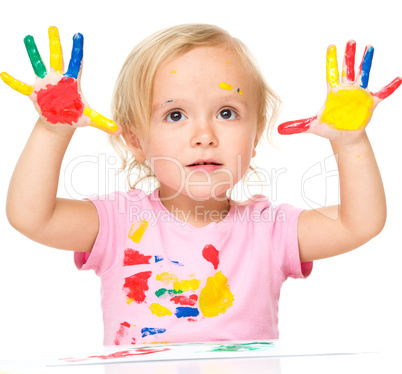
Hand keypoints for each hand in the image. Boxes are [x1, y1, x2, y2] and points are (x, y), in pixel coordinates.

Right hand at [1, 26, 120, 134]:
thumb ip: (104, 122)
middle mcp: (58, 79)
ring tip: (28, 38)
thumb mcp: (89, 119)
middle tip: (53, 27)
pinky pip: (21, 86)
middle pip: (56, 58)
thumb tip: (120, 131)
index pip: (76, 63)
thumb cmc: (75, 116)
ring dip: (33, 52)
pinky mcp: (34, 93)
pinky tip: (4, 74)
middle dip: (55, 44)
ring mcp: (45, 84)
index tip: (78, 34)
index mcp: (72, 82)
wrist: (60, 123)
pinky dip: (13, 82)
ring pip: (38, 65)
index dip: (77, 50)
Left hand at [278, 41, 400, 139]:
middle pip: (348, 69)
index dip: (331, 61)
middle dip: (348, 56)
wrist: (343, 138)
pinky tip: (397, 79)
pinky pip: (382, 93)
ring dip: (366, 61)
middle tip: (349, 41)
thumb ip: (296, 126)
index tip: (330, 47)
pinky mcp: (370, 102)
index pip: (331, 73)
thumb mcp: (312, 126)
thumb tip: (278, 130)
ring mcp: (359, 94)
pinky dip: (390, 87)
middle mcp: (346, 89)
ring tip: (368, 47)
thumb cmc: (329, 129)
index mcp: (333, 92)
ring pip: (364, 74)